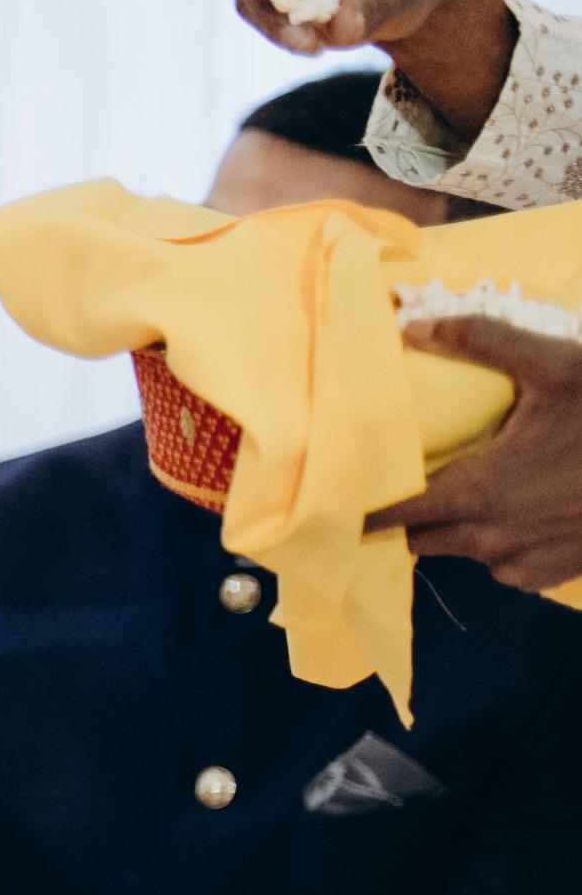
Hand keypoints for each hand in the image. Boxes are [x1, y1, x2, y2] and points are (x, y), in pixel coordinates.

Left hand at [379, 315, 581, 591]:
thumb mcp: (554, 367)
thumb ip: (481, 341)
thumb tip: (410, 321)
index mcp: (480, 493)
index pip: (393, 516)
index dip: (361, 509)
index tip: (336, 499)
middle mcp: (495, 538)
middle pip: (422, 539)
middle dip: (411, 516)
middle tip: (412, 482)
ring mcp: (529, 562)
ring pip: (466, 553)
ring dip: (461, 530)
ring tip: (476, 490)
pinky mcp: (560, 573)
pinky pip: (509, 569)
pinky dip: (505, 547)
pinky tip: (522, 511)